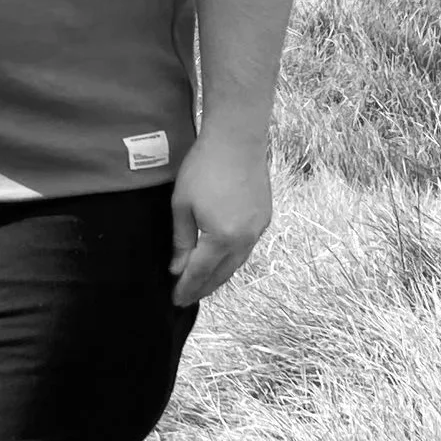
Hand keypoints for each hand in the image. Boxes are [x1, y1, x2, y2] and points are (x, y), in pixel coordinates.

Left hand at [168, 129, 272, 305]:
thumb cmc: (203, 168)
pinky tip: (221, 259)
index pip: (200, 273)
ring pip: (236, 263)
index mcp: (222, 238)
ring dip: (219, 276)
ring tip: (202, 284)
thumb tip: (178, 268)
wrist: (237, 140)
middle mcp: (245, 240)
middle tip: (187, 297)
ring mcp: (258, 229)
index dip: (186, 288)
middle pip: (222, 274)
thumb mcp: (182, 205)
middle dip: (203, 288)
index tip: (175, 300)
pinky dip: (231, 259)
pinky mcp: (265, 218)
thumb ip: (181, 241)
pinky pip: (246, 248)